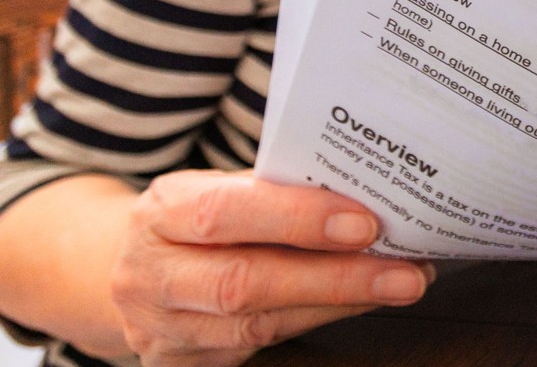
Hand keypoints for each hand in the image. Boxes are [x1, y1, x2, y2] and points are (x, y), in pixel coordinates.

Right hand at [109, 170, 433, 365]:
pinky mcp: (179, 366)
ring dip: (339, 304)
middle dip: (335, 278)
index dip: (296, 218)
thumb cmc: (199, 219)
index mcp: (161, 210)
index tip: (364, 222)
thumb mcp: (219, 188)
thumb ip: (277, 189)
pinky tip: (360, 303)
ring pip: (258, 324)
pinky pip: (260, 347)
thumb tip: (367, 192)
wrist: (132, 268)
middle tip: (404, 271)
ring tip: (399, 284)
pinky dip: (319, 320)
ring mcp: (160, 328)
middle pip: (244, 282)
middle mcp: (150, 273)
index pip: (224, 212)